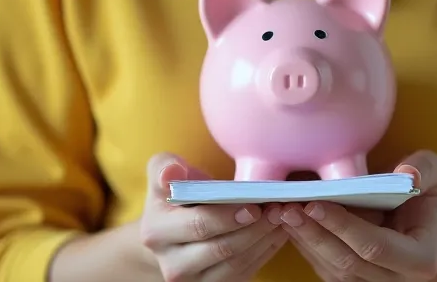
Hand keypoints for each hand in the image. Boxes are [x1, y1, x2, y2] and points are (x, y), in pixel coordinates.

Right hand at [138, 153, 288, 280]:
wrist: (170, 232)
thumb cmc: (173, 195)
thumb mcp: (163, 173)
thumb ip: (165, 167)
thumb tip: (171, 174)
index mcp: (156, 233)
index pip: (198, 226)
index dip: (228, 217)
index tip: (254, 206)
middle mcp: (172, 264)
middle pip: (221, 249)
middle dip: (254, 229)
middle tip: (276, 209)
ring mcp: (193, 281)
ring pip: (236, 264)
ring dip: (263, 240)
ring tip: (281, 217)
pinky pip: (244, 273)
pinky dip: (265, 251)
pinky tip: (277, 231)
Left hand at [282, 151, 436, 280]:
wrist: (420, 220)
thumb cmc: (423, 193)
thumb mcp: (432, 172)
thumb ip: (423, 169)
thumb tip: (406, 175)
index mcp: (420, 259)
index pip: (375, 246)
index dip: (344, 227)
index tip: (315, 204)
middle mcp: (395, 279)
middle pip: (347, 261)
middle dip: (314, 233)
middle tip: (288, 207)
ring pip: (330, 266)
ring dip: (303, 239)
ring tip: (280, 211)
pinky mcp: (349, 280)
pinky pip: (322, 265)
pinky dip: (303, 242)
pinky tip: (288, 220)